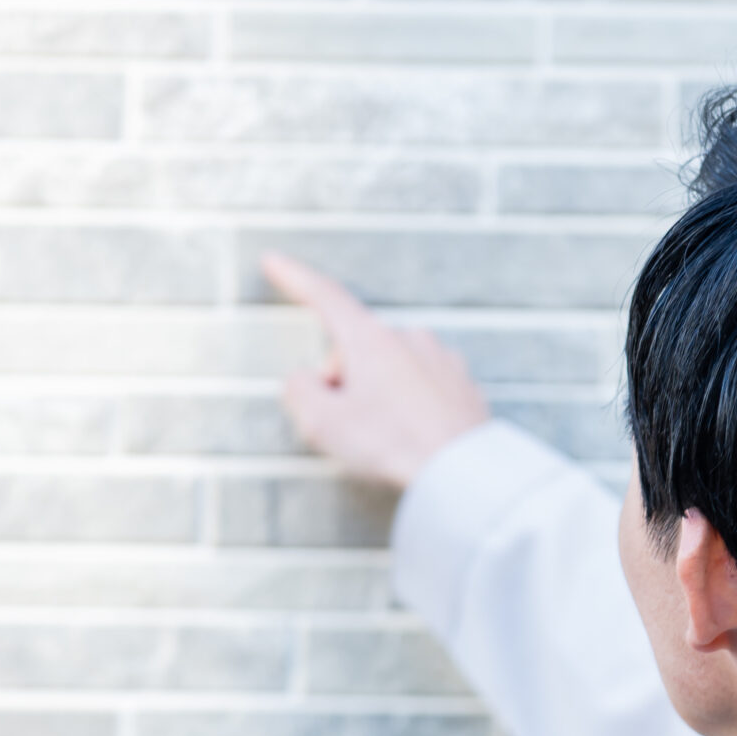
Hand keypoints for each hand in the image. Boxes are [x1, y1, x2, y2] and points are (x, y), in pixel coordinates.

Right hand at [264, 252, 491, 488]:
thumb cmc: (392, 446)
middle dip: (342, 380)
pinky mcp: (462, 383)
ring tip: (386, 440)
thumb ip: (299, 391)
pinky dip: (408, 407)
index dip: (294, 279)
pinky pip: (420, 387)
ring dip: (377, 395)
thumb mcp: (323, 424)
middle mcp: (409, 337)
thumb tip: (306, 379)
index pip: (325, 297)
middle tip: (347, 427)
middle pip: (357, 347)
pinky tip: (412, 439)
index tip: (274, 262)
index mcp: (370, 340)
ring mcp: (440, 358)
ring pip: (390, 369)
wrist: (463, 473)